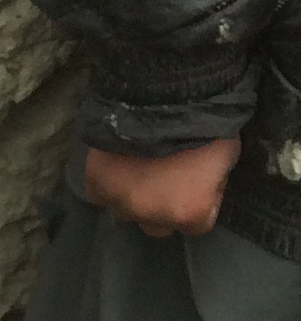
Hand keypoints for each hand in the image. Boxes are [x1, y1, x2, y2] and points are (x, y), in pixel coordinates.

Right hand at [83, 134, 239, 238]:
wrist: (165, 93)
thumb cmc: (206, 122)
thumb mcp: (225, 157)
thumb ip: (211, 182)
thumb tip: (201, 187)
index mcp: (189, 211)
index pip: (199, 224)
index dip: (203, 201)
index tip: (202, 181)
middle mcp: (151, 216)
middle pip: (159, 227)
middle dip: (166, 208)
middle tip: (171, 179)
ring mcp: (120, 203)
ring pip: (128, 212)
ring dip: (137, 198)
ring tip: (143, 170)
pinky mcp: (96, 184)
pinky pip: (103, 195)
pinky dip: (111, 184)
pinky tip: (120, 167)